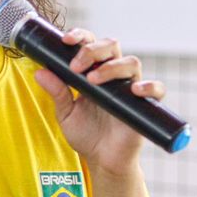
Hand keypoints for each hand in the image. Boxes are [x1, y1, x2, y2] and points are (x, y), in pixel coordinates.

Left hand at [33, 28, 166, 176]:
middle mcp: (113, 75)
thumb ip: (56, 92)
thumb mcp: (65, 114)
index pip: (90, 43)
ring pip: (131, 62)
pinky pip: (156, 89)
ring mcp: (129, 88)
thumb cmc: (86, 134)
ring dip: (112, 67)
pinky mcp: (145, 105)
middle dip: (93, 50)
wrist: (102, 160)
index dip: (80, 36)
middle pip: (111, 46)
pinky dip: (149, 86)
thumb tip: (40, 72)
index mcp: (92, 71)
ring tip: (93, 80)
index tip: (66, 40)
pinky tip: (134, 90)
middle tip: (76, 66)